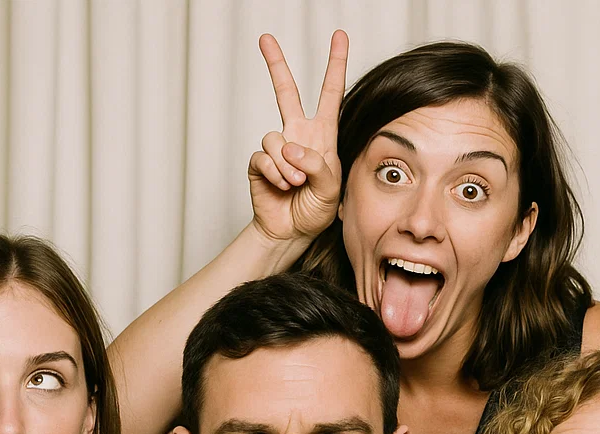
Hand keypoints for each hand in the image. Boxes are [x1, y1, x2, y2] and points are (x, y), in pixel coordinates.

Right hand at [248, 30, 346, 244]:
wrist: (291, 232)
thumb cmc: (316, 211)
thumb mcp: (331, 188)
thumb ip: (318, 165)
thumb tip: (291, 147)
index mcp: (322, 136)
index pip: (330, 94)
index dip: (335, 65)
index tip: (339, 36)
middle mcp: (297, 135)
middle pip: (285, 91)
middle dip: (275, 64)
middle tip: (265, 38)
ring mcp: (277, 148)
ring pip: (274, 138)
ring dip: (286, 164)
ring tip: (295, 184)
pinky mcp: (260, 163)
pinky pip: (263, 157)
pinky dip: (275, 173)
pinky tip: (282, 186)